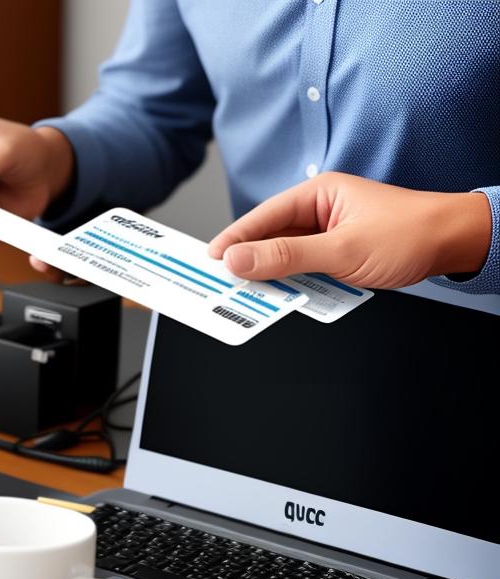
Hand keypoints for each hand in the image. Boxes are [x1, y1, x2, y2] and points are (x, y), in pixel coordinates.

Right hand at [208, 173, 491, 288]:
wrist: (457, 244)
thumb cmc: (410, 235)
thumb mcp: (342, 250)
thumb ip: (286, 256)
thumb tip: (239, 259)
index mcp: (318, 194)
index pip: (262, 217)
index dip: (233, 239)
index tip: (209, 259)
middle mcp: (320, 209)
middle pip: (270, 236)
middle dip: (247, 259)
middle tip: (220, 281)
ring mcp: (329, 232)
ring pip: (285, 255)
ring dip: (270, 274)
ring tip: (245, 293)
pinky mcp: (338, 252)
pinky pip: (304, 267)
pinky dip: (292, 282)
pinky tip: (281, 296)